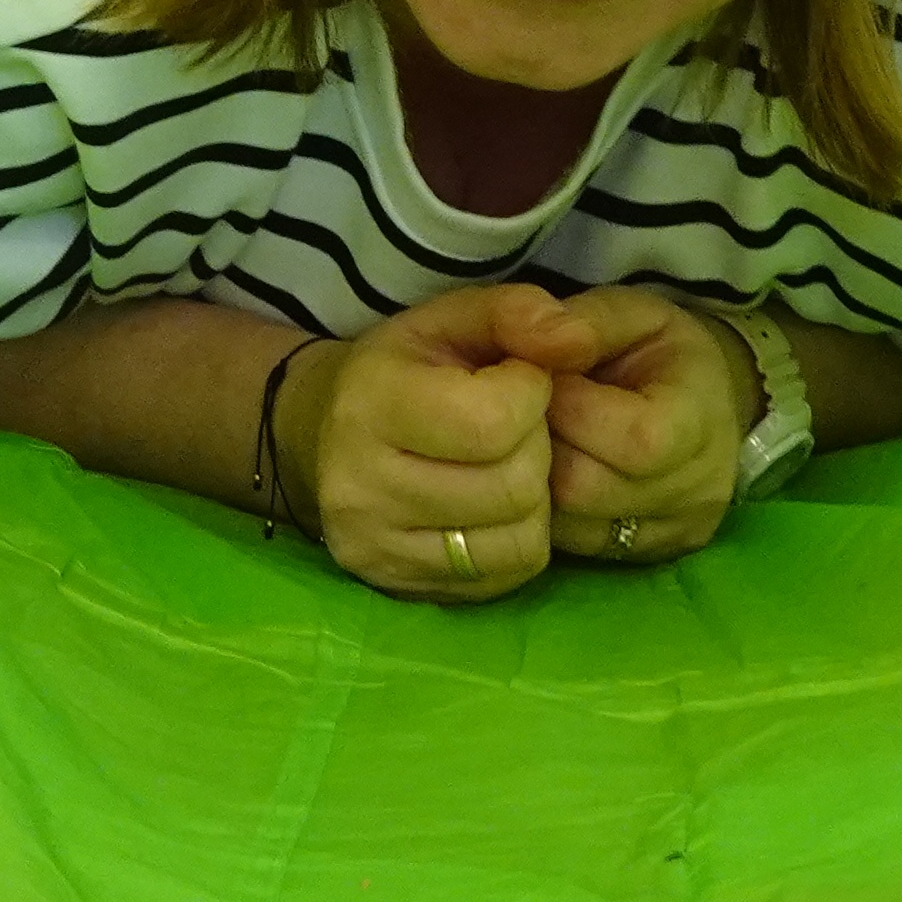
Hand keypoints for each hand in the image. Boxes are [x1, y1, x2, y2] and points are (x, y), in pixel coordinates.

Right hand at [300, 285, 600, 600]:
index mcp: (369, 404)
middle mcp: (360, 487)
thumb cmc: (402, 368)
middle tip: (513, 427)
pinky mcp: (400, 588)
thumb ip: (517, 313)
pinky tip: (493, 505)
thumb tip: (579, 339)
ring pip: (520, 538)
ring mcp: (376, 548)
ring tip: (504, 464)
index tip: (515, 380)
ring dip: (532, 497)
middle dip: (535, 448)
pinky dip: (519, 537)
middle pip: (513, 485)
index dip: (530, 395)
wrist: (322, 434)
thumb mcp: (452, 318)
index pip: (494, 421)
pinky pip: (508, 574)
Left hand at [537, 289, 756, 568]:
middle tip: (530, 411)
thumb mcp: (630, 313)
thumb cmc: (659, 350)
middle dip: (543, 444)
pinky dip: (551, 511)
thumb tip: (541, 339)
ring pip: (571, 525)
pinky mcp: (649, 555)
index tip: (542, 378)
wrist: (702, 398)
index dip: (570, 409)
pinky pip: (575, 546)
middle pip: (587, 490)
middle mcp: (699, 490)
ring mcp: (675, 530)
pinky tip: (551, 471)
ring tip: (543, 438)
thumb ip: (585, 322)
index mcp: (701, 420)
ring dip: (538, 481)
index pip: (632, 441)